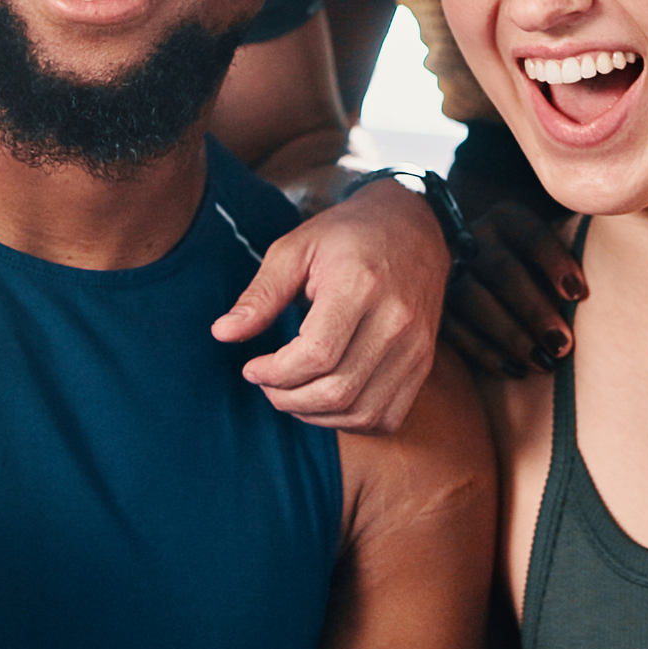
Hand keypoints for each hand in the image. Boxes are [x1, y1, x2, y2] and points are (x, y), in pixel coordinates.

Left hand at [210, 177, 447, 433]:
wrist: (413, 227)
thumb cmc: (347, 236)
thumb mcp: (297, 248)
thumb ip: (261, 294)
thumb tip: (222, 334)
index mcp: (360, 284)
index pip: (316, 355)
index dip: (275, 373)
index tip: (252, 367)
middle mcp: (396, 320)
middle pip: (338, 391)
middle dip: (289, 399)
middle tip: (267, 383)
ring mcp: (416, 345)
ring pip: (362, 412)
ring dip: (317, 416)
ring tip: (292, 393)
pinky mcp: (425, 362)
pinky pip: (388, 416)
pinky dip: (351, 421)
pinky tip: (327, 400)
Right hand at [441, 202, 584, 379]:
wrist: (484, 272)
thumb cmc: (539, 268)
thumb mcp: (553, 249)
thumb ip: (577, 252)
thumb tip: (624, 273)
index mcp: (507, 219)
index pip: (530, 233)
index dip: (554, 262)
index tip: (579, 293)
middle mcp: (474, 237)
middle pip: (502, 270)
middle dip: (534, 310)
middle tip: (564, 345)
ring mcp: (450, 270)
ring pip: (475, 300)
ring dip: (511, 335)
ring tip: (545, 363)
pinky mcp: (435, 303)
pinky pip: (455, 329)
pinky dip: (486, 352)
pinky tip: (517, 371)